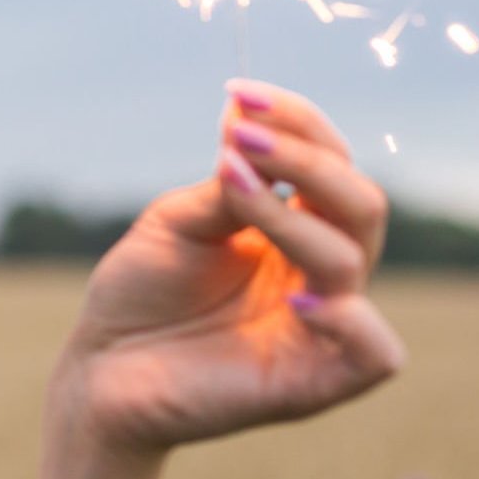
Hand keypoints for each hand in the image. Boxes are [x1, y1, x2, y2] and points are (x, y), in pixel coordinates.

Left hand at [49, 78, 408, 457]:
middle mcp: (318, 273)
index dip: (298, 123)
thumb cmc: (141, 291)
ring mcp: (320, 328)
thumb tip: (249, 122)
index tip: (238, 94)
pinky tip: (295, 294)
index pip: (331, 166)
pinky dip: (352, 320)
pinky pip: (377, 354)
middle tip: (241, 139)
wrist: (100, 370)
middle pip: (359, 205)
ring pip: (350, 260)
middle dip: (307, 160)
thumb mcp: (180, 221)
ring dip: (290, 215)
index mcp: (295, 229)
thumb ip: (230, 184)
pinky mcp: (312, 383)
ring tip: (229, 186)